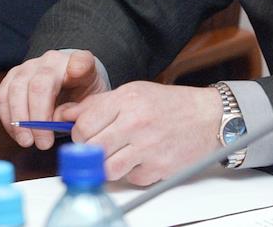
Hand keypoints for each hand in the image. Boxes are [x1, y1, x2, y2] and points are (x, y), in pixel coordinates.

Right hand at [0, 50, 107, 149]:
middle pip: (39, 84)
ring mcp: (29, 66)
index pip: (81, 61)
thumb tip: (56, 120)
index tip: (76, 73)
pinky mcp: (13, 76)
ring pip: (16, 89)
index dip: (78, 66)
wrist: (68, 84)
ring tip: (27, 142)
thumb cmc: (80, 95)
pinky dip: (8, 117)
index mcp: (79, 64)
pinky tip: (17, 134)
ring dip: (19, 120)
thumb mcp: (92, 102)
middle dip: (38, 117)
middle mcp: (52, 60)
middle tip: (44, 143)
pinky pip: (3, 95)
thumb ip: (78, 110)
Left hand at [56, 82, 220, 185]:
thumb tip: (64, 114)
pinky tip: (142, 158)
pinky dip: (133, 172)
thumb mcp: (133, 92)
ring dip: (109, 166)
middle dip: (91, 152)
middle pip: (93, 149)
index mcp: (127, 99)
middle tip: (99, 148)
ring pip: (108, 169)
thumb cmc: (169, 104)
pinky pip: (132, 178)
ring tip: (118, 155)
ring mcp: (148, 147)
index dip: (79, 135)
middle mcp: (136, 122)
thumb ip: (97, 104)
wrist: (208, 117)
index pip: (84, 125)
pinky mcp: (159, 167)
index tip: (85, 136)